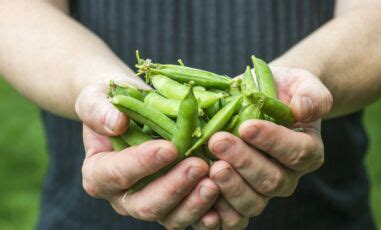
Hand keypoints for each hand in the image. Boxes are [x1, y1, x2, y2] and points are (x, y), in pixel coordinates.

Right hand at [75, 82, 220, 228]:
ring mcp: (152, 203)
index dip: (142, 163)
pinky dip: (206, 213)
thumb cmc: (114, 105)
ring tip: (214, 183)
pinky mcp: (175, 205)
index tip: (169, 148)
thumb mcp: (97, 99)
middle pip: (145, 204)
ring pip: (171, 217)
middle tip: (198, 166)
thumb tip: (117, 123)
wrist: (134, 113)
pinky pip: (190, 217)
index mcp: (99, 174)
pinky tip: (222, 201)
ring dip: (194, 203)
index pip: (116, 174)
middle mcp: (124, 196)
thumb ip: (99, 110)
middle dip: (173, 187)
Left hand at [207, 67, 332, 228]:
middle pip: (272, 180)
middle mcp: (288, 175)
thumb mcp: (301, 82)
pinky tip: (202, 192)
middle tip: (218, 142)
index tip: (246, 126)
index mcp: (308, 150)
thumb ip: (311, 94)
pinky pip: (233, 213)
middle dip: (244, 162)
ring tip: (211, 167)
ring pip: (253, 200)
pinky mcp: (240, 195)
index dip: (272, 141)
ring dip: (231, 186)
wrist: (263, 101)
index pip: (296, 152)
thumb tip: (304, 110)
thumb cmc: (282, 90)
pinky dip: (218, 208)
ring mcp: (263, 189)